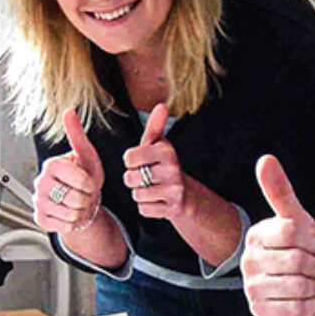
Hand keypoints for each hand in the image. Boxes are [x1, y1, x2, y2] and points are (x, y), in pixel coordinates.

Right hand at [33, 109, 103, 233]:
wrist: (80, 201)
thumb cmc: (84, 177)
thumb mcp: (87, 156)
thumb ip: (78, 136)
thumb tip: (69, 112)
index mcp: (51, 165)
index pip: (80, 180)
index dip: (90, 184)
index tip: (88, 181)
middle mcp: (40, 182)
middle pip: (76, 199)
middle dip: (86, 199)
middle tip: (83, 194)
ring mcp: (38, 201)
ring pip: (71, 214)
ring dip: (80, 212)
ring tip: (77, 203)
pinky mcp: (40, 218)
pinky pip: (64, 226)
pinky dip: (72, 222)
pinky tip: (69, 213)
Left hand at [122, 104, 186, 219]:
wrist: (184, 193)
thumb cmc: (163, 165)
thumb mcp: (158, 144)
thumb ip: (155, 126)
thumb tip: (162, 105)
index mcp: (166, 151)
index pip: (130, 157)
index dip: (130, 161)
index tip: (141, 161)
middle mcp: (172, 170)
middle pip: (130, 178)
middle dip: (133, 180)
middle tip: (145, 177)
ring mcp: (174, 191)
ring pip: (137, 195)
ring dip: (139, 194)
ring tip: (151, 188)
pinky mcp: (172, 209)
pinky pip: (143, 210)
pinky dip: (146, 207)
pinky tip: (156, 200)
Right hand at [242, 155, 314, 315]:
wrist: (309, 290)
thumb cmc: (303, 250)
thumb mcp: (297, 219)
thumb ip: (280, 191)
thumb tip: (265, 158)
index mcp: (255, 235)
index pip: (293, 231)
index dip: (311, 239)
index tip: (308, 243)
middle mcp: (248, 262)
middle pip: (299, 260)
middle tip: (310, 266)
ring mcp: (252, 289)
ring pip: (300, 286)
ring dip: (314, 286)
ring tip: (307, 282)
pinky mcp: (262, 314)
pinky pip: (299, 310)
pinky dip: (309, 306)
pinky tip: (302, 301)